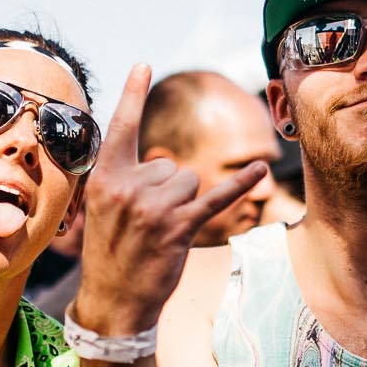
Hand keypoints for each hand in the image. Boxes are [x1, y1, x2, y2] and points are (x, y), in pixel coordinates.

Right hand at [73, 65, 268, 335]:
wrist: (113, 302)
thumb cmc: (111, 254)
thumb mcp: (106, 210)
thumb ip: (131, 181)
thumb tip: (167, 163)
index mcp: (105, 178)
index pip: (120, 128)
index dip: (132, 94)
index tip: (143, 64)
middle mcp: (129, 187)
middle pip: (172, 166)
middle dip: (169, 191)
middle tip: (147, 225)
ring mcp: (155, 207)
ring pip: (191, 182)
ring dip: (185, 205)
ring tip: (161, 232)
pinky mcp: (180, 227)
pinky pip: (216, 197)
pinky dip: (240, 184)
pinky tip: (261, 170)